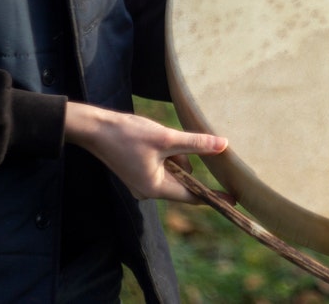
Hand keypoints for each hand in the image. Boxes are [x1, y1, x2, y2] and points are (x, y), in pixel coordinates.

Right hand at [64, 101, 230, 203]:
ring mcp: (142, 182)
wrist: (95, 128)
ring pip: (174, 170)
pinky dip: (168, 154)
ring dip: (178, 155)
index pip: (193, 197)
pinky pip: (163, 166)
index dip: (214, 196)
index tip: (234, 200)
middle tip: (193, 152)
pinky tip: (160, 140)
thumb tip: (224, 145)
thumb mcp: (166, 138)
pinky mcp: (138, 172)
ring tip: (163, 139)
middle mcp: (148, 190)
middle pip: (183, 181)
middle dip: (189, 164)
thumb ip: (196, 144)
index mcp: (155, 188)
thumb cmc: (128, 134)